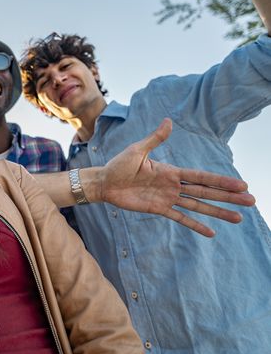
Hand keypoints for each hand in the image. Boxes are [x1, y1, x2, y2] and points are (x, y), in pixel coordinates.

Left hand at [99, 118, 254, 236]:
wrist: (104, 182)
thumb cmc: (118, 165)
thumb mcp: (137, 150)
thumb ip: (155, 139)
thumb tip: (169, 121)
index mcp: (171, 171)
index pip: (201, 176)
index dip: (221, 181)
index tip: (241, 184)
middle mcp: (173, 185)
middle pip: (206, 192)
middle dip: (228, 197)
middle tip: (251, 201)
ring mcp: (167, 198)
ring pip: (197, 206)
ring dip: (217, 212)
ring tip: (238, 218)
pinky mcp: (158, 209)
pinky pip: (180, 218)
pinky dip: (195, 225)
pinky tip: (211, 232)